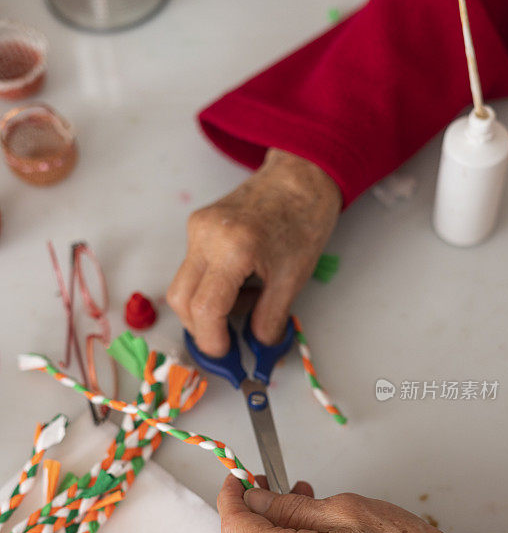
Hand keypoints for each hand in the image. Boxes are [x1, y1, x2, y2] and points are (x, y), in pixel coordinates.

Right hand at [166, 148, 341, 355]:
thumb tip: (257, 349)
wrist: (299, 178)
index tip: (226, 355)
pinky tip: (239, 281)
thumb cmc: (303, 220)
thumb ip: (270, 319)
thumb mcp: (292, 279)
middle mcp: (206, 236)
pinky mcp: (197, 225)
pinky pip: (192, 268)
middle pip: (180, 300)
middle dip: (201, 328)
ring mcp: (197, 228)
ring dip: (207, 307)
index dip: (212, 340)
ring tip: (245, 300)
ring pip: (183, 285)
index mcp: (233, 248)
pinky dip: (211, 286)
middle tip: (229, 340)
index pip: (204, 309)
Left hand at [218, 477, 483, 532]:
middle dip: (243, 516)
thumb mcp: (343, 509)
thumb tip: (255, 501)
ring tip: (295, 499)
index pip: (238, 531)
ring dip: (265, 531)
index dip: (231, 500)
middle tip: (262, 486)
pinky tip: (308, 526)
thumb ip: (289, 507)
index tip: (236, 479)